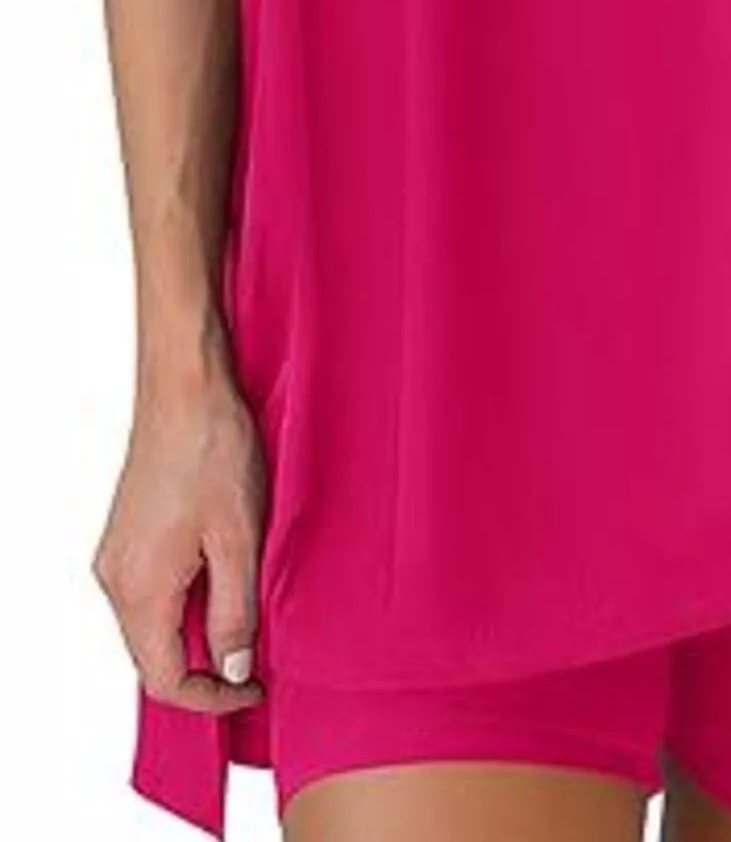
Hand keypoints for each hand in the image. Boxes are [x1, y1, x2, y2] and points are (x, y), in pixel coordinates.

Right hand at [92, 347, 266, 713]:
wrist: (185, 387)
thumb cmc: (213, 449)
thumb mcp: (240, 538)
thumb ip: (235, 611)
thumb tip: (235, 668)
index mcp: (140, 590)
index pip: (165, 680)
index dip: (213, 698)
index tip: (255, 688)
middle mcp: (116, 579)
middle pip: (154, 656)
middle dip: (207, 668)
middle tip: (259, 658)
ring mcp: (117, 555)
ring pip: (152, 624)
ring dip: (197, 632)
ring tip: (249, 615)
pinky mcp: (128, 534)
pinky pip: (152, 590)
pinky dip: (186, 600)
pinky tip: (224, 576)